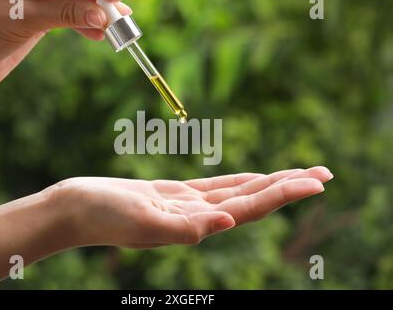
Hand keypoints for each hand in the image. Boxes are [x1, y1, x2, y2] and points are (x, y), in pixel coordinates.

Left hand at [0, 0, 130, 111]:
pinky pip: (68, 19)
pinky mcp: (40, 19)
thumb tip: (100, 15)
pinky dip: (83, 27)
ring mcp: (36, 0)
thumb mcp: (23, 19)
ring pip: (73, 4)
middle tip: (121, 14)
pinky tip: (99, 35)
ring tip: (117, 28)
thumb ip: (63, 14)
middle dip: (98, 1)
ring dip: (94, 16)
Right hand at [54, 166, 332, 248]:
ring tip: (298, 173)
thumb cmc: (102, 216)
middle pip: (254, 198)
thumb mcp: (142, 220)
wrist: (76, 209)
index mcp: (195, 224)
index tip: (316, 181)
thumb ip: (185, 227)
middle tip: (324, 173)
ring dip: (270, 181)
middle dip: (290, 185)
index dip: (284, 193)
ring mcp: (188, 205)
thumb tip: (228, 221)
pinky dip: (240, 180)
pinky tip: (254, 178)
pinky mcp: (175, 194)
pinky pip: (216, 185)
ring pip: (239, 191)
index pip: (251, 207)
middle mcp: (199, 217)